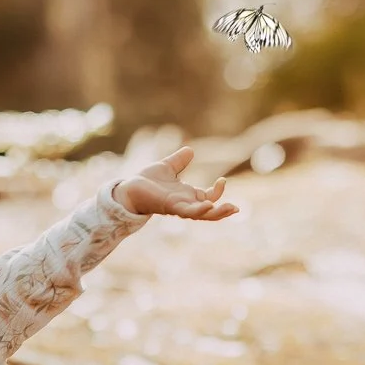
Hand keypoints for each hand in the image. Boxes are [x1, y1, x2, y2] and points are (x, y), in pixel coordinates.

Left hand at [114, 147, 235, 220]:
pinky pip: (187, 211)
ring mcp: (178, 207)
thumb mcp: (167, 167)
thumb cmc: (146, 181)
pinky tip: (208, 206)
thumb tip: (190, 149)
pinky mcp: (170, 207)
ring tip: (231, 209)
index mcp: (187, 196)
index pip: (208, 198)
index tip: (222, 180)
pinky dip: (199, 210)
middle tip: (236, 208)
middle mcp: (185, 204)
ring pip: (201, 215)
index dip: (217, 192)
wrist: (128, 187)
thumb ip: (179, 161)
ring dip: (216, 213)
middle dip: (223, 211)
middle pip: (209, 211)